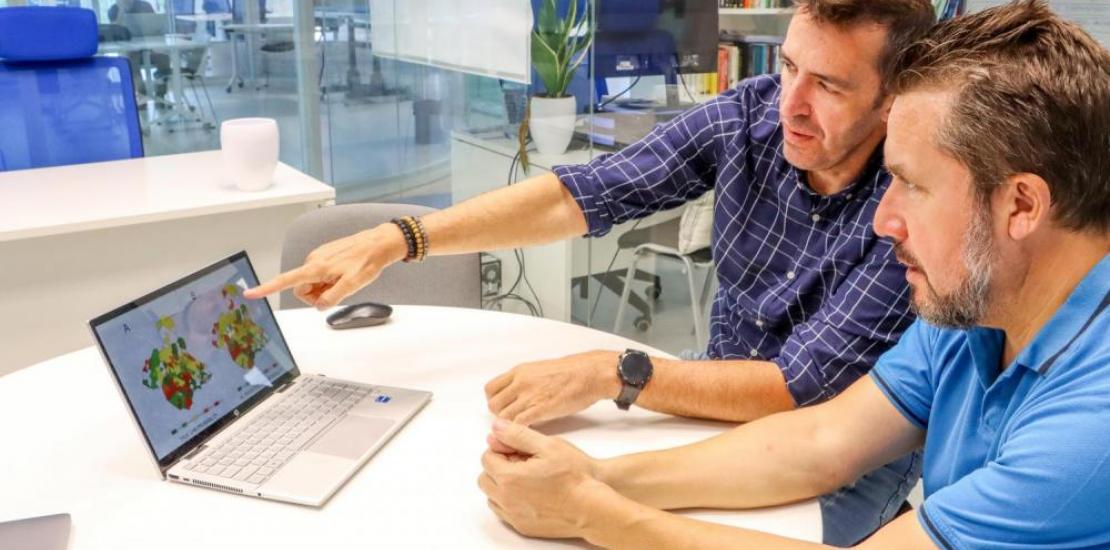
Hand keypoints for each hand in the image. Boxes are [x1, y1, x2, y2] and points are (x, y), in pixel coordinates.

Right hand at [242, 224, 406, 309]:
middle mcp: (313, 260)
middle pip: (301, 288)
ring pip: (312, 282)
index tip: (250, 292)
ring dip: (323, 288)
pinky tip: (343, 275)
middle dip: (315, 296)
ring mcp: (318, 257)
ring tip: (342, 281)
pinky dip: (328, 280)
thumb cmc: (367, 262)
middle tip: (336, 293)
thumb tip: (319, 306)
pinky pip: (319, 275)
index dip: (267, 288)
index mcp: (316, 267)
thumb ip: (332, 297)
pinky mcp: (325, 256)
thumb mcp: (352, 285)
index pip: (286, 281)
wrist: (378, 243)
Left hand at [478, 419, 603, 539]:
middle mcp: (506, 499)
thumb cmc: (574, 476)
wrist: (591, 507)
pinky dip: (509, 501)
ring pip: (492, 497)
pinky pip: (504, 512)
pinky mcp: (523, 527)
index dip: (502, 449)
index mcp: (509, 477)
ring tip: (526, 478)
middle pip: (485, 478)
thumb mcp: (547, 445)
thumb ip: (517, 435)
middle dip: (498, 467)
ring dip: (501, 485)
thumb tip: (496, 427)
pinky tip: (529, 494)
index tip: (518, 450)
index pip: (487, 458)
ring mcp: (513, 516)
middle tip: (522, 463)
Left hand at [484, 350, 620, 425]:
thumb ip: (524, 380)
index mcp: (519, 372)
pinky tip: (529, 432)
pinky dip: (519, 431)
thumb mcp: (540, 370)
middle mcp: (520, 383)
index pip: (490, 389)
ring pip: (503, 417)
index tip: (503, 407)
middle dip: (500, 415)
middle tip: (512, 421)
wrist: (589, 374)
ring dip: (509, 426)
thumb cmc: (571, 372)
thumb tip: (516, 392)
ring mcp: (528, 396)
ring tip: (521, 428)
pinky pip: (518, 424)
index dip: (494, 401)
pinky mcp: (539, 409)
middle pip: (494, 404)